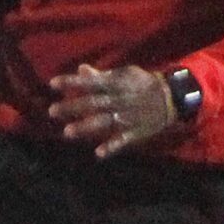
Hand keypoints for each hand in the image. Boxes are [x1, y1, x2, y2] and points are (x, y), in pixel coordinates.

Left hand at [47, 63, 175, 157]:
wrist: (172, 97)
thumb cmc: (142, 84)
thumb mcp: (124, 75)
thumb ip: (101, 75)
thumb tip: (81, 69)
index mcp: (116, 84)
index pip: (91, 82)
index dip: (72, 82)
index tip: (52, 84)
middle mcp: (119, 100)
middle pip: (93, 103)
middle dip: (72, 107)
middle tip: (51, 111)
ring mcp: (127, 117)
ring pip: (104, 122)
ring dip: (86, 127)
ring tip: (67, 133)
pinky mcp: (135, 131)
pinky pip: (123, 140)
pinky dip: (112, 147)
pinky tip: (98, 154)